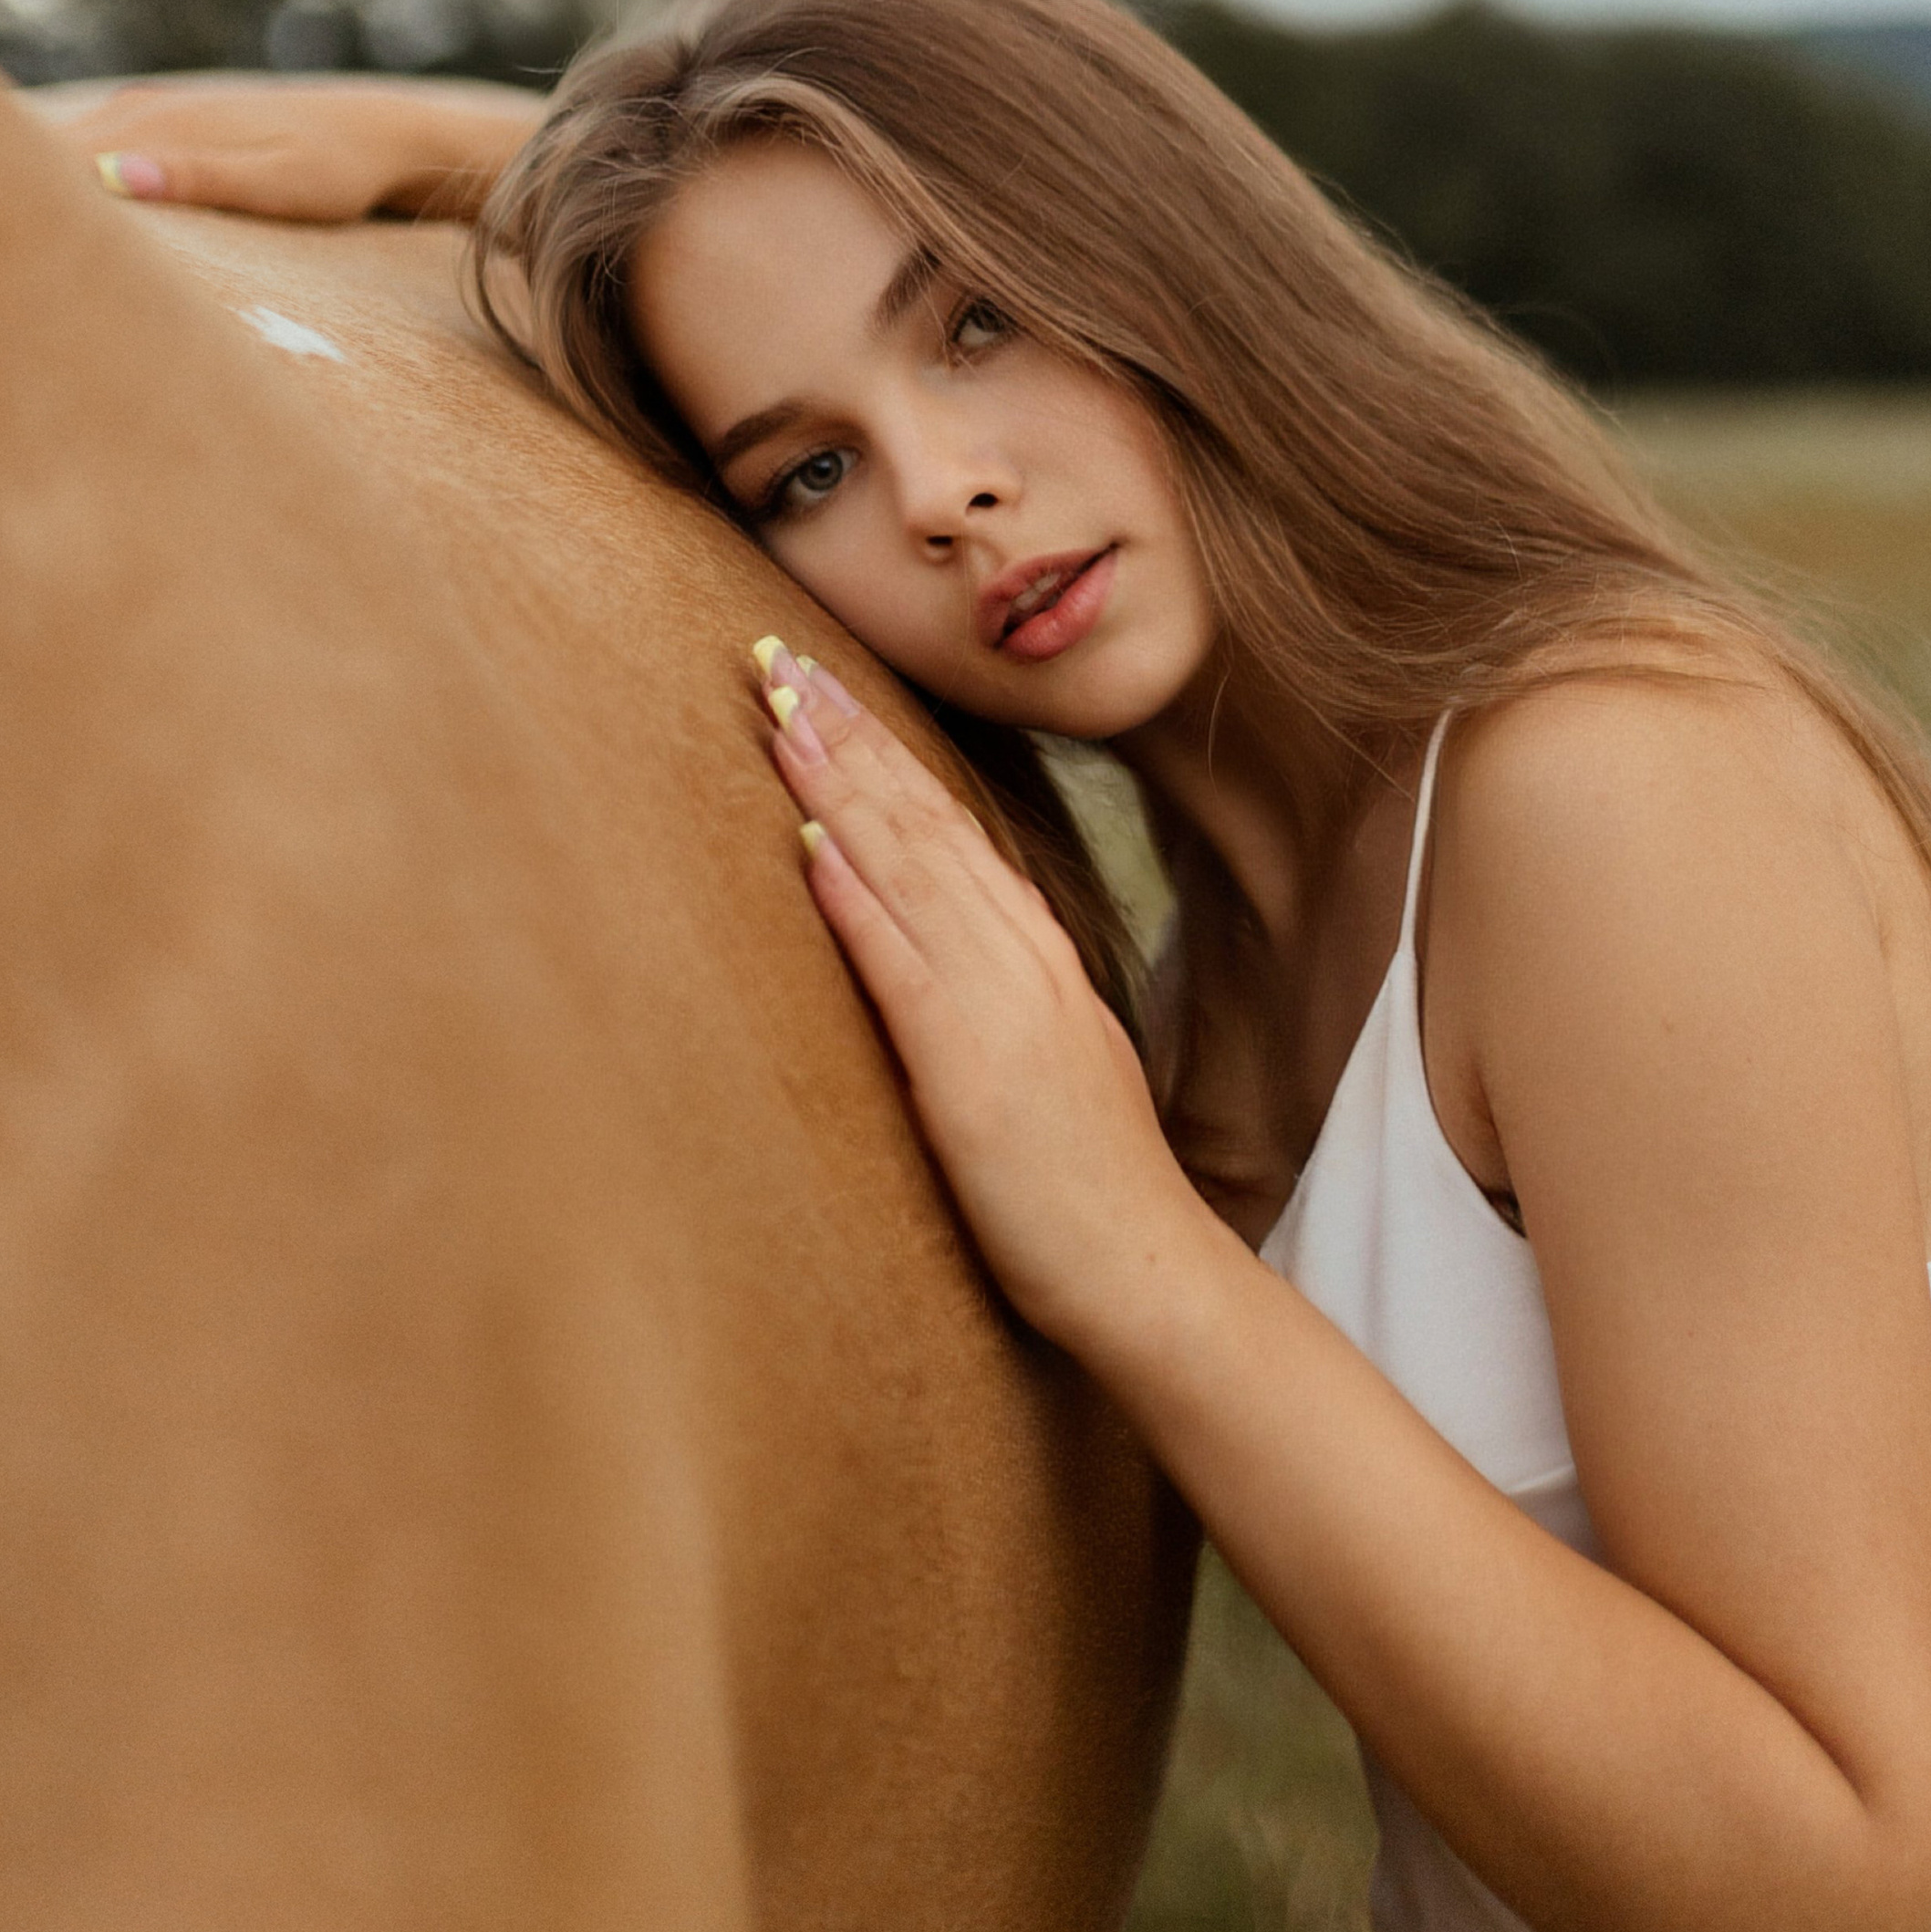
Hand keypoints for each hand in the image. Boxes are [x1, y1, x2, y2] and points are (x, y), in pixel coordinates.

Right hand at [33, 76, 535, 223]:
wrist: (383, 135)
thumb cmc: (338, 168)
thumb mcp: (276, 184)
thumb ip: (197, 179)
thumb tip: (112, 175)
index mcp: (162, 125)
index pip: (59, 154)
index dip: (27, 191)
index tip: (5, 234)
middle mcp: (147, 111)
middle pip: (52, 146)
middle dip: (25, 191)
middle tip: (1, 248)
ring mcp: (155, 113)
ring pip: (74, 145)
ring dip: (47, 184)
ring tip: (23, 237)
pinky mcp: (170, 126)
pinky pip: (100, 147)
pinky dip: (77, 175)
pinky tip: (67, 209)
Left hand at [753, 641, 1198, 1353]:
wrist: (1148, 1271)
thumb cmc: (1087, 1194)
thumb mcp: (1042, 1068)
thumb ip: (994, 1004)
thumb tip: (934, 962)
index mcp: (1037, 959)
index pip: (950, 830)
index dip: (886, 755)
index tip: (828, 692)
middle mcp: (1020, 961)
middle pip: (925, 823)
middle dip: (852, 736)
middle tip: (783, 660)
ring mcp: (998, 1006)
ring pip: (910, 868)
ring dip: (841, 783)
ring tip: (783, 711)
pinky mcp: (967, 1067)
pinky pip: (902, 963)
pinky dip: (856, 894)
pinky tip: (812, 839)